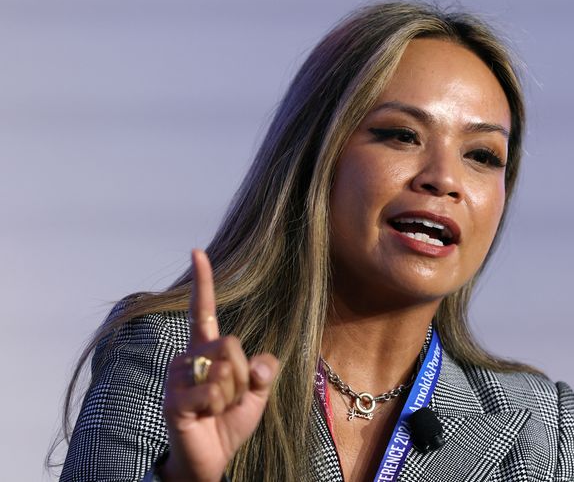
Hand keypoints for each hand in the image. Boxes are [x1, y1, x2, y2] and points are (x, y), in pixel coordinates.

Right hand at [160, 249, 279, 481]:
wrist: (211, 458)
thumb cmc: (229, 421)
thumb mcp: (258, 392)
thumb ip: (264, 370)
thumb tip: (257, 365)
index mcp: (208, 349)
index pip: (204, 311)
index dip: (203, 282)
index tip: (197, 251)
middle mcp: (189, 356)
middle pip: (231, 344)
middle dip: (243, 375)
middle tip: (230, 398)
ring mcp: (178, 377)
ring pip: (225, 370)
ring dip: (232, 396)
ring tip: (216, 410)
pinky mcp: (173, 399)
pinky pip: (212, 392)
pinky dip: (218, 409)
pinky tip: (204, 418)